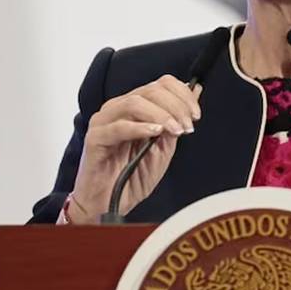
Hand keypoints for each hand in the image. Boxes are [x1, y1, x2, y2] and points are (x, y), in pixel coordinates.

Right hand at [70, 75, 201, 222]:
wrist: (108, 205)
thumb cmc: (131, 177)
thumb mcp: (162, 149)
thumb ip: (175, 122)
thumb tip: (195, 93)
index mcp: (132, 107)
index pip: (159, 84)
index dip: (181, 94)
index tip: (195, 115)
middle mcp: (116, 109)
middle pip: (149, 91)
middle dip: (175, 106)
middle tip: (188, 126)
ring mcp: (103, 122)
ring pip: (134, 103)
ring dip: (161, 115)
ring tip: (175, 131)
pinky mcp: (95, 139)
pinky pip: (117, 127)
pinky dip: (139, 127)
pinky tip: (154, 133)